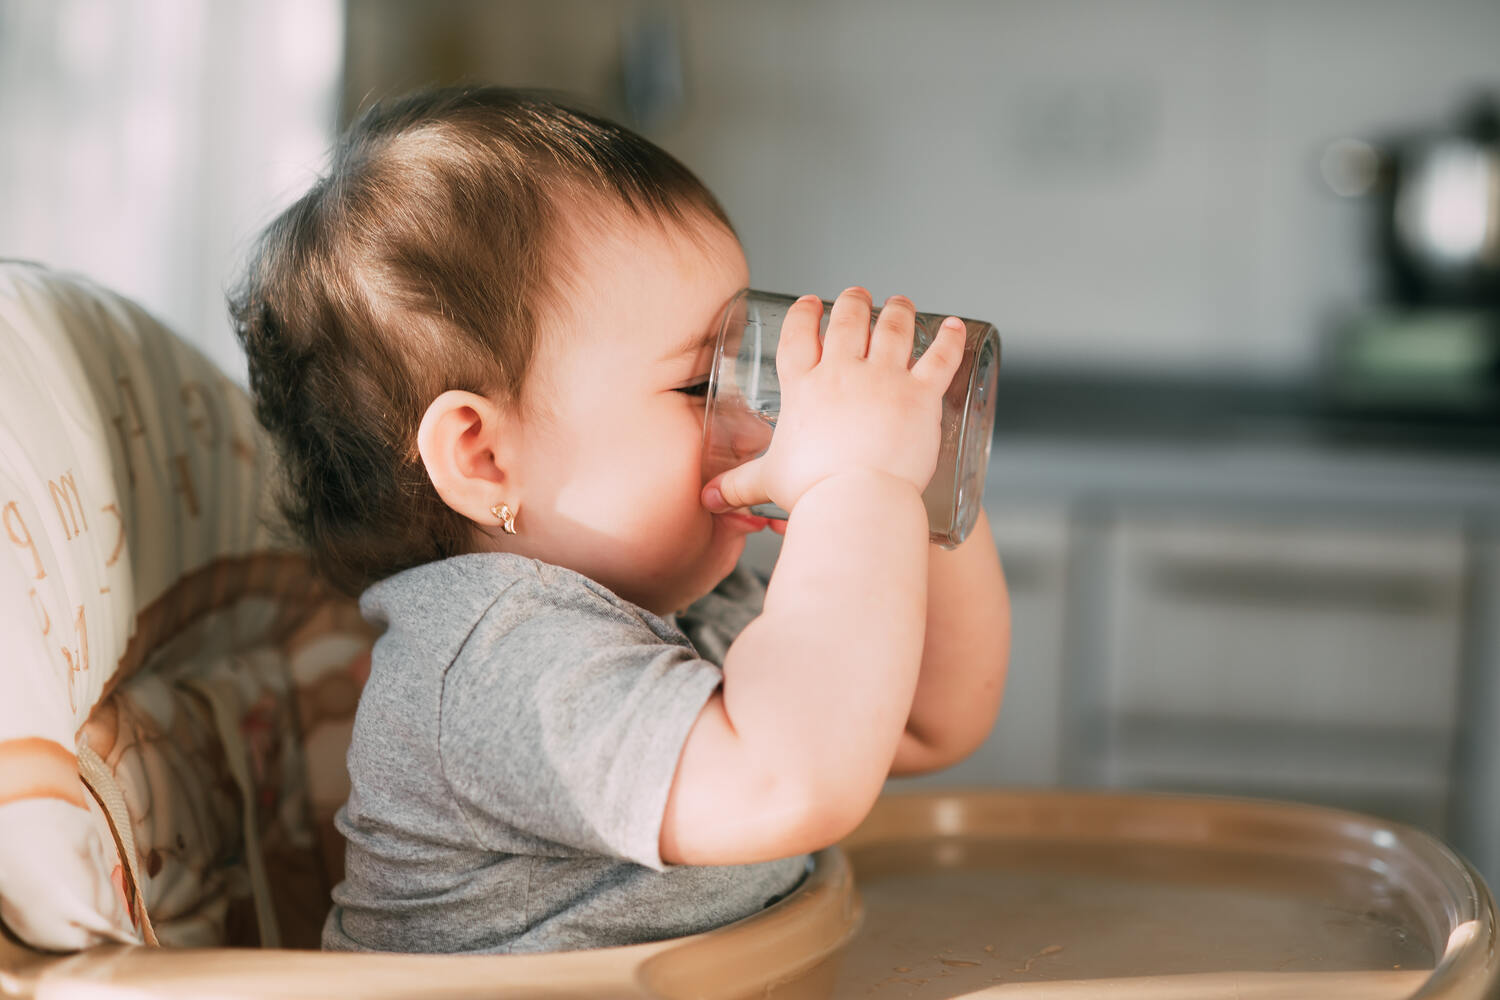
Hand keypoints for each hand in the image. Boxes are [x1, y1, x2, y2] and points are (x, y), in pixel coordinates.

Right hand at [702, 287, 965, 515]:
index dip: (805, 313)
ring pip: (894, 328)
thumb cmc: (812, 492)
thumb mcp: (767, 481)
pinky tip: (958, 327)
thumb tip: (706, 499)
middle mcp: (843, 373)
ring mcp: (885, 380)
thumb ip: (736, 484)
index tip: (810, 303)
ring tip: (902, 303)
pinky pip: (941, 358)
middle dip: (854, 302)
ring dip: (898, 311)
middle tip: (859, 296)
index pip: (800, 334)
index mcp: (804, 387)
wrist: (855, 501)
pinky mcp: (920, 396)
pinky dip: (952, 339)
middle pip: (849, 320)